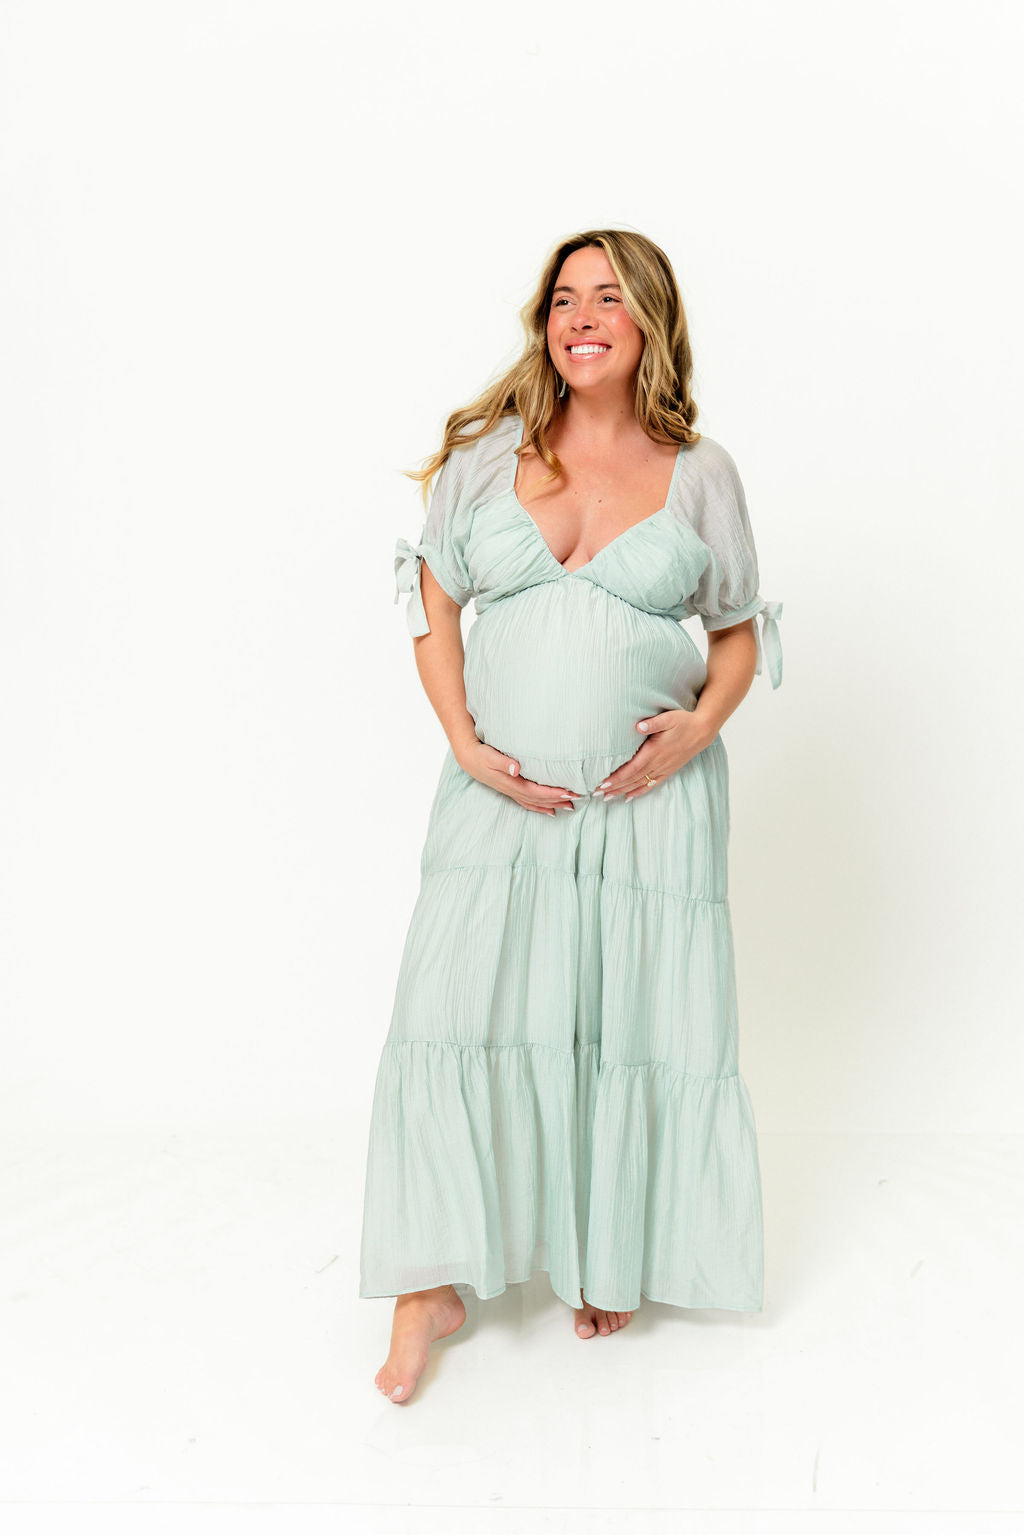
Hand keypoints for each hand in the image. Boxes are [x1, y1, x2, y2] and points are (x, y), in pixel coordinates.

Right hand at [455, 739, 582, 816]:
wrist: (469, 759)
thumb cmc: (481, 755)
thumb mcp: (490, 756)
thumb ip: (504, 762)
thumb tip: (516, 769)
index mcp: (512, 783)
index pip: (536, 791)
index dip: (553, 793)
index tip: (569, 792)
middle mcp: (514, 790)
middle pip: (539, 799)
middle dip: (558, 800)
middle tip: (577, 798)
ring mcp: (512, 791)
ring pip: (536, 802)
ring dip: (553, 805)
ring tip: (570, 807)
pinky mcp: (511, 789)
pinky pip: (529, 802)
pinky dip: (541, 807)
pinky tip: (551, 810)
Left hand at [596, 709, 715, 801]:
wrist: (702, 731)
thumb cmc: (684, 722)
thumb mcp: (669, 718)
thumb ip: (653, 723)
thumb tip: (639, 725)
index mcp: (654, 751)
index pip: (631, 769)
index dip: (617, 778)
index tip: (603, 784)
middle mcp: (657, 763)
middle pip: (632, 779)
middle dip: (614, 787)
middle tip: (597, 794)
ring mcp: (663, 768)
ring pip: (640, 784)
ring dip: (623, 791)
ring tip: (608, 798)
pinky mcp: (668, 770)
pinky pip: (652, 784)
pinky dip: (639, 791)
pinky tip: (629, 797)